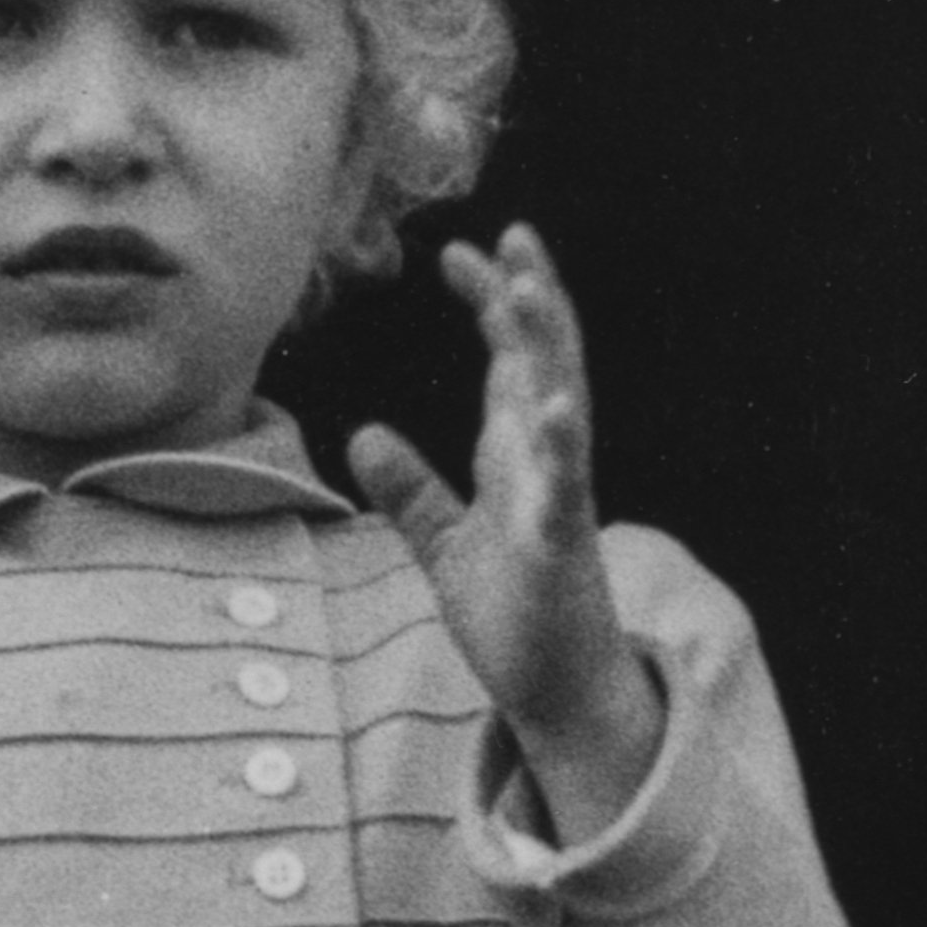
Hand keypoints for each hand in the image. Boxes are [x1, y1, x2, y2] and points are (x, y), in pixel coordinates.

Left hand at [350, 226, 661, 840]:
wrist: (556, 693)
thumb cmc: (514, 614)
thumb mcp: (444, 543)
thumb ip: (409, 489)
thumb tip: (362, 435)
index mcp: (518, 457)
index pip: (510, 361)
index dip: (492, 304)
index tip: (457, 251)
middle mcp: (547, 465)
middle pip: (545, 362)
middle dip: (532, 297)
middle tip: (514, 233)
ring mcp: (559, 500)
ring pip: (562, 405)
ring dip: (548, 347)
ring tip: (531, 288)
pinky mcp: (560, 545)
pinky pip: (564, 486)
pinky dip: (558, 443)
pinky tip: (549, 404)